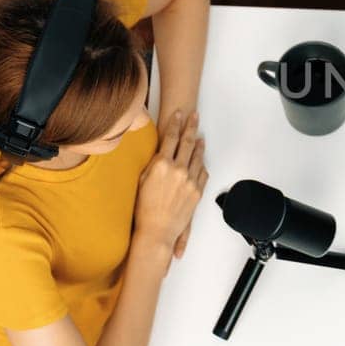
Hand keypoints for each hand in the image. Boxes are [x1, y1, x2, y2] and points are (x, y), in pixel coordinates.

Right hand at [133, 109, 207, 266]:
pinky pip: (202, 172)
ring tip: (199, 136)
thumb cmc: (144, 209)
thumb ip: (153, 164)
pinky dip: (201, 163)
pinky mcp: (198, 191)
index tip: (178, 113)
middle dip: (191, 126)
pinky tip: (200, 159)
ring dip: (199, 144)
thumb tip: (161, 153)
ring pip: (197, 156)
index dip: (174, 123)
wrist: (157, 232)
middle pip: (187, 142)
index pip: (170, 137)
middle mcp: (178, 170)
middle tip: (195, 116)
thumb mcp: (142, 181)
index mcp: (162, 165)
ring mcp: (190, 180)